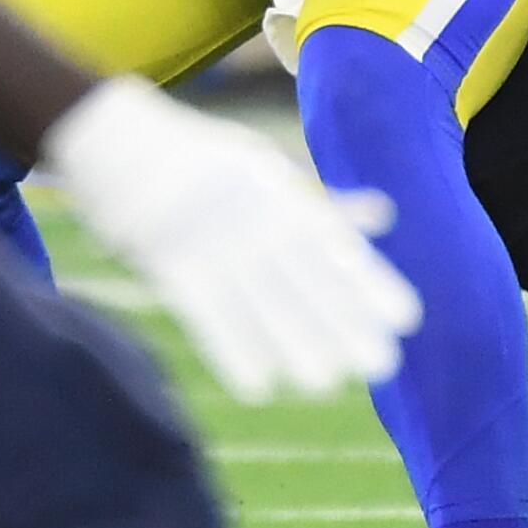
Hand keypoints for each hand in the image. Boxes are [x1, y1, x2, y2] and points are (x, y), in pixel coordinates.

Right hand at [43, 77, 420, 402]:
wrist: (120, 141)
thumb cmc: (202, 158)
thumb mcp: (269, 170)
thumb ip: (325, 204)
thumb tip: (385, 216)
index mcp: (281, 197)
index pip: (334, 245)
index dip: (370, 283)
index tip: (407, 318)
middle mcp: (255, 220)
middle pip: (306, 279)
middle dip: (343, 322)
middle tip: (381, 364)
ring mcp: (212, 243)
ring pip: (260, 302)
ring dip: (295, 343)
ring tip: (327, 383)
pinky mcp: (170, 265)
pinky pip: (206, 315)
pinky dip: (232, 351)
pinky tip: (259, 386)